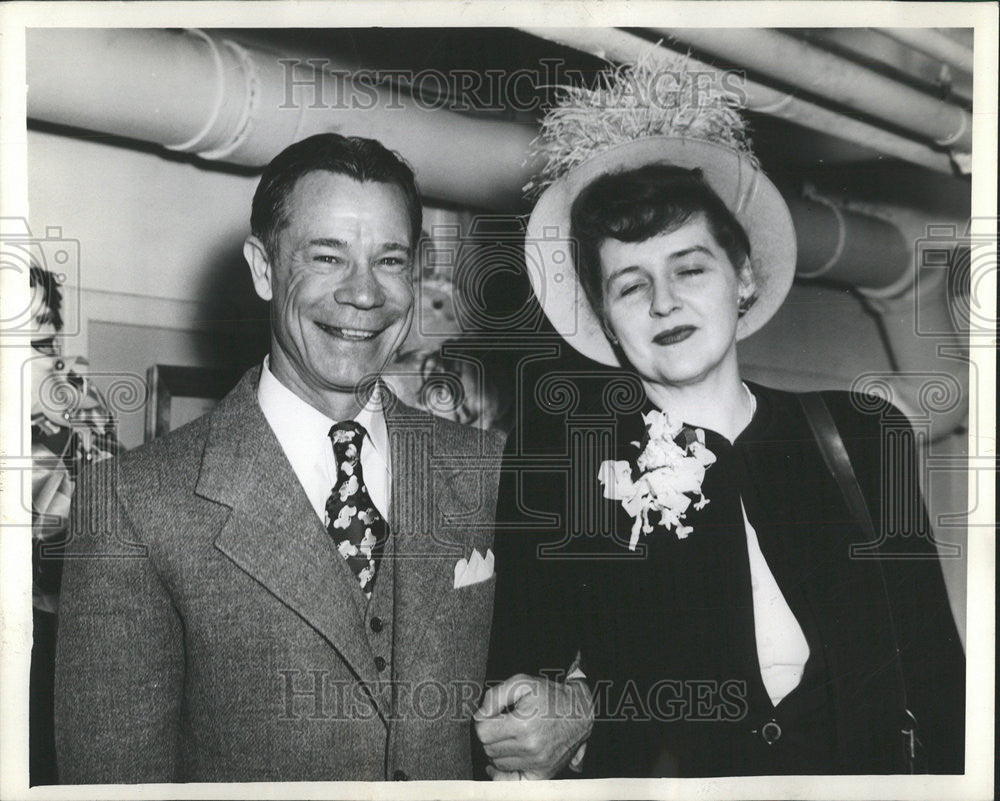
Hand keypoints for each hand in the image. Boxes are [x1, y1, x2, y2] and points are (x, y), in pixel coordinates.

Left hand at [474, 673, 593, 779]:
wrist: (578, 711)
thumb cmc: (549, 695)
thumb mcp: (522, 682)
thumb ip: (495, 696)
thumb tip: (480, 715)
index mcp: (523, 724)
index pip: (483, 732)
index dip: (483, 721)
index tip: (491, 716)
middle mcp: (530, 747)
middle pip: (488, 749)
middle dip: (490, 735)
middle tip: (501, 724)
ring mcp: (537, 763)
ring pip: (497, 763)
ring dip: (498, 751)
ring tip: (510, 737)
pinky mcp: (543, 773)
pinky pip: (512, 781)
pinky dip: (503, 773)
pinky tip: (504, 761)